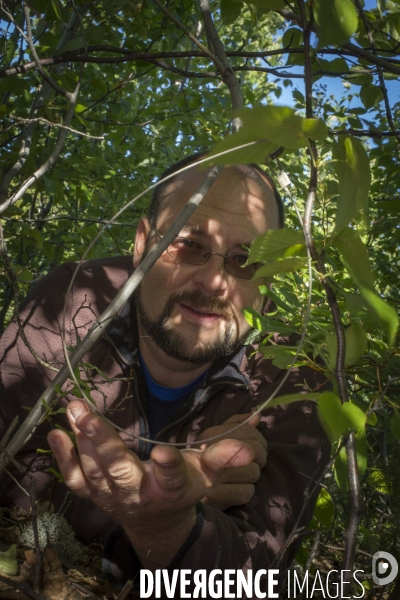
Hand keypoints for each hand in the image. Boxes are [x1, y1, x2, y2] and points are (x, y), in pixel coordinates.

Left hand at [47, 400, 254, 566]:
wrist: (154, 521)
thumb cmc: (182, 489)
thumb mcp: (205, 475)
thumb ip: (223, 456)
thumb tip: (251, 436)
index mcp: (170, 489)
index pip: (171, 478)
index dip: (167, 467)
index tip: (162, 453)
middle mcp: (138, 493)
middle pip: (120, 471)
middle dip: (104, 445)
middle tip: (88, 416)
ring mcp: (112, 495)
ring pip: (94, 471)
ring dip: (81, 441)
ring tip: (75, 409)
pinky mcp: (94, 493)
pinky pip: (75, 478)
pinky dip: (63, 458)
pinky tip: (56, 433)